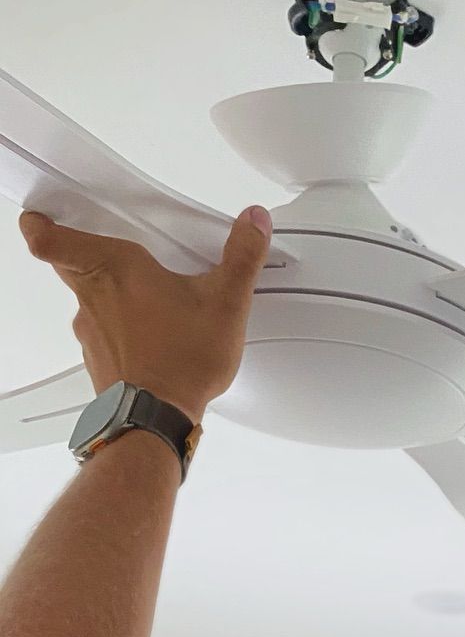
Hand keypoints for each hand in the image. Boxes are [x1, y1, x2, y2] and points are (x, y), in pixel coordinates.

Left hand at [18, 205, 273, 423]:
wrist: (157, 419)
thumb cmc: (180, 361)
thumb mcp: (225, 302)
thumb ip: (241, 257)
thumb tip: (253, 222)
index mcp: (114, 268)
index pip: (48, 238)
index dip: (40, 225)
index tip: (45, 217)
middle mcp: (93, 297)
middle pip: (68, 267)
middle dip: (83, 257)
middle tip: (108, 254)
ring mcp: (90, 332)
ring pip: (88, 304)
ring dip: (110, 302)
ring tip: (148, 308)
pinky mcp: (99, 363)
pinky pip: (102, 340)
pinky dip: (120, 338)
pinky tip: (150, 345)